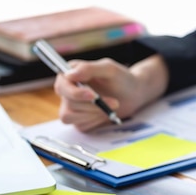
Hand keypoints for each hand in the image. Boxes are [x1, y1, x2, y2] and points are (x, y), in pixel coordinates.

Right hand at [54, 54, 168, 130]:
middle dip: (93, 105)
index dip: (75, 93)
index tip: (93, 95)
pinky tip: (105, 113)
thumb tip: (69, 74)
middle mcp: (67, 90)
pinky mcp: (78, 120)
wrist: (133, 95)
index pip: (62, 86)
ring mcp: (71, 106)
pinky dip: (95, 121)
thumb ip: (89, 69)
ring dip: (94, 113)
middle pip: (68, 103)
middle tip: (114, 102)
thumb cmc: (121, 78)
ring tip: (112, 106)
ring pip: (70, 116)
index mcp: (70, 74)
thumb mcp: (109, 69)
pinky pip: (80, 125)